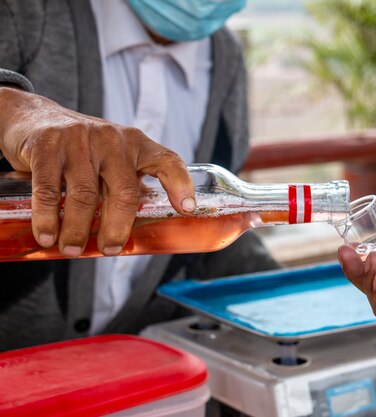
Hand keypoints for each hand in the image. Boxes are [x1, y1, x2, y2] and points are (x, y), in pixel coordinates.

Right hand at [0, 87, 195, 257]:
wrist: (32, 116)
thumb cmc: (81, 150)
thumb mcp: (112, 158)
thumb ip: (125, 185)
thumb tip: (134, 236)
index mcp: (137, 145)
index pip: (168, 162)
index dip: (181, 185)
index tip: (187, 210)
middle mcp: (113, 140)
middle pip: (125, 192)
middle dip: (117, 228)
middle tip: (109, 249)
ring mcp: (80, 141)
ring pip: (85, 196)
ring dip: (78, 230)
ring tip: (72, 250)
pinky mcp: (47, 146)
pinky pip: (48, 190)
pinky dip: (47, 218)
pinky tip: (46, 236)